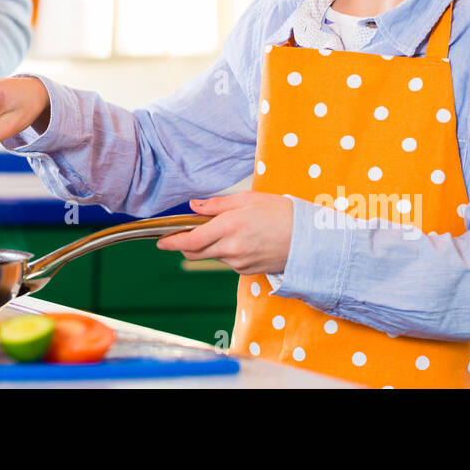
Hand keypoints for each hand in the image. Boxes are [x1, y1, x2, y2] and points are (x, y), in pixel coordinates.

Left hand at [155, 192, 294, 274]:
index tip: (160, 242)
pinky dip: (226, 252)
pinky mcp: (247, 271)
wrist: (310, 240)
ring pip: (211, 256)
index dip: (171, 243)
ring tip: (227, 229)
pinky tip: (242, 240)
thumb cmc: (281, 213)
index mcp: (229, 226)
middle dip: (184, 245)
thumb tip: (193, 206)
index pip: (190, 240)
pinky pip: (227, 262)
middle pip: (195, 253)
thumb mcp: (248, 199)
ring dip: (209, 246)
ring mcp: (239, 262)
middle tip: (183, 234)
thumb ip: (217, 204)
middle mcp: (231, 248)